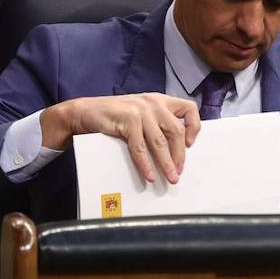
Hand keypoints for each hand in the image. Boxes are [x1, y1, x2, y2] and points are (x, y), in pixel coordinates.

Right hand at [40, 94, 200, 183]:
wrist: (85, 112)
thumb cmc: (116, 117)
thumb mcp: (141, 114)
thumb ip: (158, 123)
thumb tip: (177, 149)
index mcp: (160, 100)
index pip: (189, 108)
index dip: (194, 126)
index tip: (190, 144)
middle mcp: (153, 103)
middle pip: (176, 131)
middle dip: (179, 155)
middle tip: (179, 172)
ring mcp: (140, 110)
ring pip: (159, 142)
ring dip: (166, 163)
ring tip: (170, 178)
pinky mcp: (127, 120)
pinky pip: (140, 147)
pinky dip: (145, 164)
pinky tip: (149, 175)